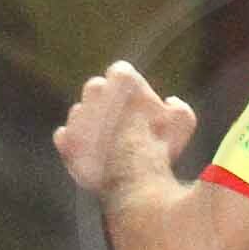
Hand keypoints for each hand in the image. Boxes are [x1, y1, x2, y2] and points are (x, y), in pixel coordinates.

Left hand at [54, 61, 197, 207]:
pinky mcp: (66, 140)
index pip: (121, 72)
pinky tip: (94, 155)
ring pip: (81, 113)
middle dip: (107, 103)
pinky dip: (75, 144)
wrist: (134, 177)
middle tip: (123, 124)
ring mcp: (78, 115)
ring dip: (92, 124)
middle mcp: (94, 90)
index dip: (129, 88)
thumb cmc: (160, 145)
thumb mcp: (182, 122)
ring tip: (111, 144)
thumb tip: (169, 102)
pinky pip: (66, 137)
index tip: (135, 103)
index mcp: (122, 78)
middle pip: (96, 88)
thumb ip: (178, 107)